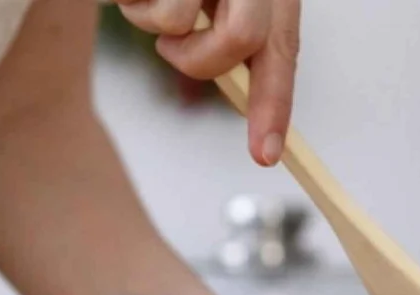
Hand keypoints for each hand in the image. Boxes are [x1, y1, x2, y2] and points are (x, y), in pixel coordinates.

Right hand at [110, 0, 300, 165]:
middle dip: (200, 60)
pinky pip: (137, 0)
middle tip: (170, 47)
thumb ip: (236, 35)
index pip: (283, 48)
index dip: (274, 105)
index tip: (264, 155)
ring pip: (177, 21)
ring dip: (147, 19)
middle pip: (240, 39)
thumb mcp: (220, 0)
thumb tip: (252, 102)